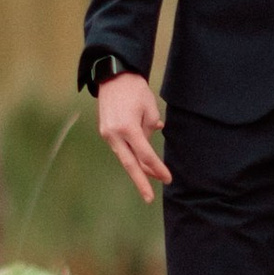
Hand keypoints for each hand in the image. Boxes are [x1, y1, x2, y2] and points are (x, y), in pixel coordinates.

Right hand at [96, 69, 170, 202]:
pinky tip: (144, 157)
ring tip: (154, 175)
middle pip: (130, 164)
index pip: (145, 155)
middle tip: (149, 198)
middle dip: (141, 182)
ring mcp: (107, 134)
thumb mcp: (150, 108)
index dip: (157, 168)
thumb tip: (150, 146)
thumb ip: (151, 129)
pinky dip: (132, 153)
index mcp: (128, 128)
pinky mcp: (105, 132)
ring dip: (139, 166)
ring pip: (125, 157)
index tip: (168, 178)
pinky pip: (121, 148)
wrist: (113, 76)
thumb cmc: (135, 90)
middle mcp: (115, 134)